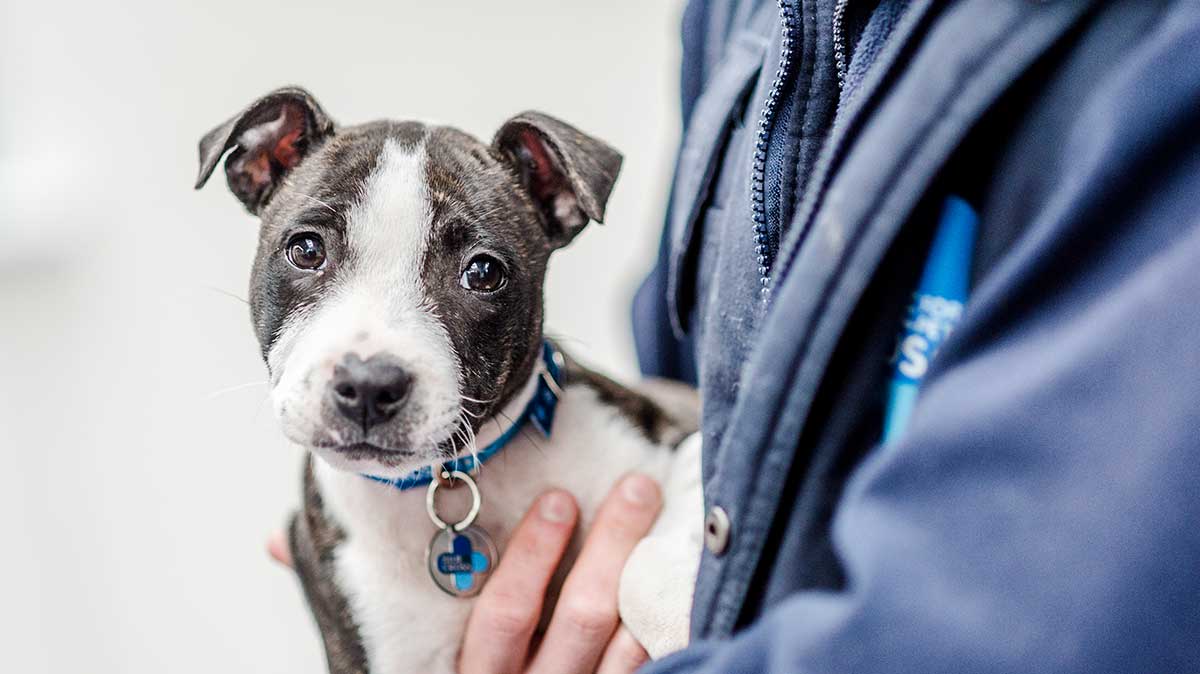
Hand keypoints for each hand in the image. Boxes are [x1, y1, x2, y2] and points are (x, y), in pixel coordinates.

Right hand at [459, 473, 662, 673]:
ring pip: (630, 644)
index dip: (533, 553)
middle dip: (613, 544)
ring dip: (653, 578)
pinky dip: (671, 625)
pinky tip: (683, 586)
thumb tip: (544, 516)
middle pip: (583, 615)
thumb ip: (503, 613)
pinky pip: (658, 667)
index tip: (560, 499)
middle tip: (637, 489)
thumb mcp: (484, 661)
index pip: (508, 613)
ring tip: (671, 524)